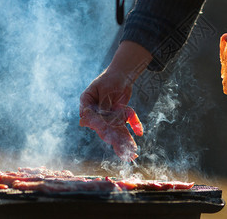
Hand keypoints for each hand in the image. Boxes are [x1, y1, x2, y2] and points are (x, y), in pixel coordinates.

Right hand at [79, 41, 151, 160]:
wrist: (123, 73)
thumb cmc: (111, 79)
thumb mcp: (106, 90)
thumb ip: (101, 105)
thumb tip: (89, 120)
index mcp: (86, 103)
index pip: (90, 119)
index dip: (100, 128)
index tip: (109, 136)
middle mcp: (95, 111)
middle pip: (105, 128)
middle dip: (116, 140)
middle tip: (125, 151)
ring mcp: (106, 115)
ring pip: (116, 129)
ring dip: (125, 139)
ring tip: (133, 152)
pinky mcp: (117, 116)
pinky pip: (125, 123)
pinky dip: (133, 124)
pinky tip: (139, 131)